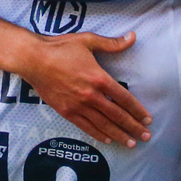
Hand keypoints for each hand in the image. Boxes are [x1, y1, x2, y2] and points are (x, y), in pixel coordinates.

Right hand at [20, 31, 152, 146]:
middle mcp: (90, 95)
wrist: (33, 59)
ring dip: (119, 135)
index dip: (137, 110)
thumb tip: (132, 37)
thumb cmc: (60, 48)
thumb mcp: (88, 41)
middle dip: (133, 127)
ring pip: (103, 125)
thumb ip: (112, 43)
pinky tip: (108, 140)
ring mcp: (78, 106)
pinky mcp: (66, 111)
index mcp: (98, 78)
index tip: (147, 118)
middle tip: (146, 136)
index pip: (124, 98)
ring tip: (131, 143)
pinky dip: (98, 134)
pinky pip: (86, 126)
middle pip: (117, 115)